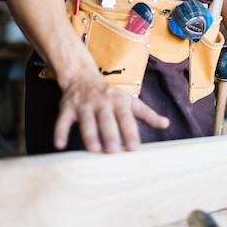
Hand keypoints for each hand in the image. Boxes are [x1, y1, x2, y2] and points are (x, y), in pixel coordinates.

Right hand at [54, 71, 169, 153]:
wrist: (82, 76)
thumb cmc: (110, 94)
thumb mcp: (129, 101)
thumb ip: (147, 114)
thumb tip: (166, 124)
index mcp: (118, 102)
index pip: (126, 117)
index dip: (130, 132)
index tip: (134, 148)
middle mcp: (102, 102)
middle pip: (106, 119)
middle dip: (109, 134)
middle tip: (112, 150)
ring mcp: (84, 105)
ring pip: (86, 120)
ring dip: (89, 134)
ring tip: (92, 149)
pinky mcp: (68, 108)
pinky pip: (63, 120)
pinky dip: (60, 132)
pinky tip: (60, 145)